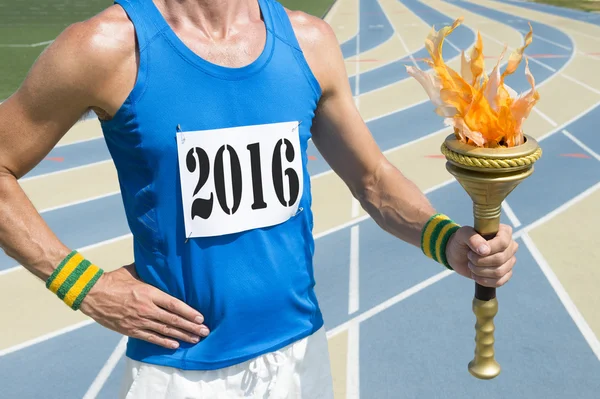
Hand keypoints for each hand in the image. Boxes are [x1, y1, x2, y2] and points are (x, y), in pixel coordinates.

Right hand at [79, 263, 208, 348]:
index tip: (201, 317)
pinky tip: (175, 345)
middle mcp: (146, 308)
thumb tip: (162, 262)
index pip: (174, 305)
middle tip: (204, 331)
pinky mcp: (130, 329)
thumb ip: (150, 270)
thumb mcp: (134, 271)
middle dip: (191, 326)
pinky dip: (164, 342)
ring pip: (165, 331)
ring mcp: (138, 320)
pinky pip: (150, 338)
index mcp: (149, 292)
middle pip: (173, 320)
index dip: (189, 312)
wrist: (91, 293)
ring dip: (182, 336)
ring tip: (195, 339)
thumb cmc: (113, 280)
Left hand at [445, 224, 517, 286]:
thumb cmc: (462, 241)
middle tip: (470, 257)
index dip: (488, 248)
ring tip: (471, 265)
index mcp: (504, 232)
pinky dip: (484, 280)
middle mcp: (510, 246)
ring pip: (499, 271)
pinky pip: (499, 282)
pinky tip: (475, 275)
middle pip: (500, 259)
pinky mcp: (505, 274)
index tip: (473, 250)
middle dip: (480, 261)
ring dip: (480, 271)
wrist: (457, 255)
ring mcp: (509, 261)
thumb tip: (485, 250)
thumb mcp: (463, 234)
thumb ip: (473, 238)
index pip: (503, 242)